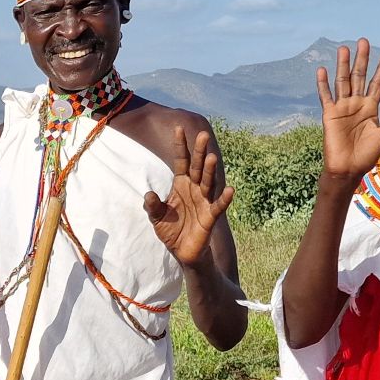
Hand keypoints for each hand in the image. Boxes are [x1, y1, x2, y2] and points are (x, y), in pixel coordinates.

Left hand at [143, 126, 235, 265]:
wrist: (182, 251)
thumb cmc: (171, 230)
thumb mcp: (156, 218)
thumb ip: (152, 206)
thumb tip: (149, 194)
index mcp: (181, 184)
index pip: (181, 161)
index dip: (180, 146)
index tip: (178, 128)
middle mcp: (194, 188)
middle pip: (197, 167)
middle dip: (199, 151)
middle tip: (202, 134)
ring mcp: (204, 201)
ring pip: (208, 182)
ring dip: (209, 170)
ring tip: (211, 157)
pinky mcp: (210, 216)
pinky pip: (218, 206)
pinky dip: (224, 199)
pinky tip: (230, 190)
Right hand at [317, 38, 379, 178]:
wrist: (347, 169)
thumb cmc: (366, 155)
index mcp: (370, 108)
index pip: (377, 84)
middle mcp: (356, 104)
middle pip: (359, 77)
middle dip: (362, 60)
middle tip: (364, 42)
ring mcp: (342, 108)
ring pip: (343, 81)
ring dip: (343, 65)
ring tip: (344, 49)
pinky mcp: (329, 114)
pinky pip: (326, 96)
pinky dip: (323, 84)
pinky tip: (322, 70)